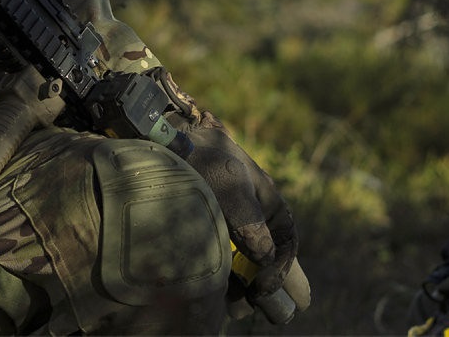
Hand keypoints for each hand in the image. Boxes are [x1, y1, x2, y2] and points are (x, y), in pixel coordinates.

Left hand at [163, 89, 302, 321]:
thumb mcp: (233, 193)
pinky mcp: (198, 222)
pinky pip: (215, 253)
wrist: (161, 139)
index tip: (266, 287)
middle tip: (264, 310)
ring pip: (240, 257)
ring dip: (241, 283)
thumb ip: (253, 226)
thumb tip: (266, 257)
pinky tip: (212, 293)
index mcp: (263, 196)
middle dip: (266, 282)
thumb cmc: (201, 161)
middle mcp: (246, 208)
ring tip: (235, 307)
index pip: (286, 236)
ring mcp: (223, 215)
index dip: (285, 266)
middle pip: (265, 252)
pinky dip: (218, 273)